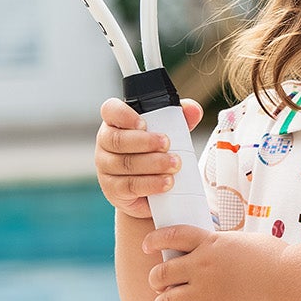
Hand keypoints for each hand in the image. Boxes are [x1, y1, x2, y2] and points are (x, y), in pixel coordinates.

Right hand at [94, 96, 202, 218]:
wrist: (151, 191)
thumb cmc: (155, 154)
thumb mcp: (168, 133)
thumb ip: (180, 119)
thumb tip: (194, 110)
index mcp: (116, 123)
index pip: (110, 110)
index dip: (124, 115)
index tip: (143, 123)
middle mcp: (105, 143)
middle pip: (118, 139)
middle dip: (145, 142)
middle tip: (167, 144)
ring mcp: (105, 167)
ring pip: (126, 163)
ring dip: (153, 164)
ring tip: (174, 165)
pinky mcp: (113, 189)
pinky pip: (129, 186)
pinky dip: (151, 184)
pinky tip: (166, 182)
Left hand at [144, 225, 284, 300]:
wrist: (290, 282)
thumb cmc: (277, 259)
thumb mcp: (245, 242)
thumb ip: (226, 246)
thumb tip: (222, 249)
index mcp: (209, 244)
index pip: (172, 236)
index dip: (155, 240)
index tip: (147, 245)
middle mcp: (201, 267)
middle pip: (161, 273)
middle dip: (156, 280)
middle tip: (160, 286)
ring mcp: (205, 293)